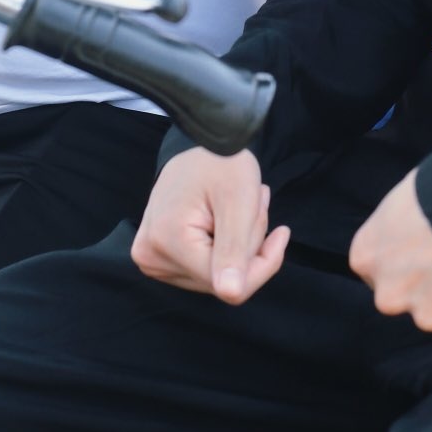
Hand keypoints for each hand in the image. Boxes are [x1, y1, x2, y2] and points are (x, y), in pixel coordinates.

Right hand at [131, 148, 288, 303]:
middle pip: (219, 279)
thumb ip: (235, 248)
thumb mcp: (238, 199)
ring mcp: (150, 257)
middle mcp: (150, 256)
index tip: (282, 232)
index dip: (261, 263)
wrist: (202, 138)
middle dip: (247, 246)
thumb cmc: (222, 160)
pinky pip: (205, 266)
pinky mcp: (157, 255)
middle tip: (254, 204)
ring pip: (215, 274)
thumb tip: (231, 293)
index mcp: (165, 241)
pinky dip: (226, 243)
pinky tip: (228, 214)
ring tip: (239, 204)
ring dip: (239, 243)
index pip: (226, 284)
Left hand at [349, 169, 431, 338]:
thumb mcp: (407, 196)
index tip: (421, 244)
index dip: (402, 255)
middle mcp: (389, 294)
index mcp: (367, 257)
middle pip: (404, 295)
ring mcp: (428, 314)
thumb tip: (412, 230)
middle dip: (424, 282)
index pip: (376, 266)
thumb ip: (399, 226)